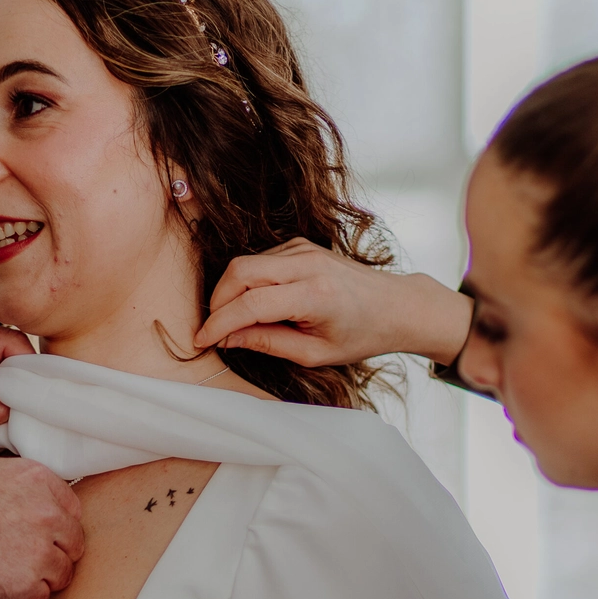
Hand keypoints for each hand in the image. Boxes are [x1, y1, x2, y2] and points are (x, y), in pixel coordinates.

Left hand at [0, 322, 34, 443]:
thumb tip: (5, 408)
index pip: (11, 344)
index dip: (31, 369)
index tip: (42, 400)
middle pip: (15, 358)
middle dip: (29, 385)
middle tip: (37, 417)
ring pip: (7, 375)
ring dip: (16, 398)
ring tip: (26, 424)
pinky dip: (3, 406)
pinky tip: (6, 426)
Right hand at [0, 456, 84, 598]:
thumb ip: (12, 484)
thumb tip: (19, 493)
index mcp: (36, 479)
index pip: (71, 508)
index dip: (55, 525)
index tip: (42, 533)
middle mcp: (46, 513)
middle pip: (73, 542)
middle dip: (53, 552)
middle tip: (24, 558)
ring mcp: (40, 550)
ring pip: (61, 573)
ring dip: (39, 578)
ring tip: (8, 574)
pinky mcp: (27, 584)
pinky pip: (39, 598)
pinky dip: (20, 598)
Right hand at [191, 238, 473, 366]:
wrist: (395, 306)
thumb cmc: (362, 334)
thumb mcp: (315, 353)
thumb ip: (269, 343)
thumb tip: (228, 338)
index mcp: (315, 295)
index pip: (250, 305)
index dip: (219, 323)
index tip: (202, 339)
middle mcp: (307, 264)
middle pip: (239, 272)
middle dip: (218, 302)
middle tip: (216, 330)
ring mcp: (303, 249)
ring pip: (245, 263)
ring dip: (231, 292)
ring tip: (237, 321)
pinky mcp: (300, 245)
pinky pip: (260, 260)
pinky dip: (248, 283)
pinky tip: (257, 305)